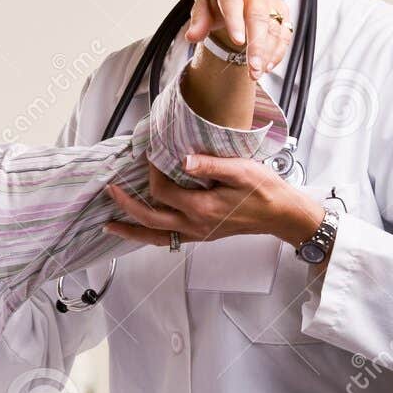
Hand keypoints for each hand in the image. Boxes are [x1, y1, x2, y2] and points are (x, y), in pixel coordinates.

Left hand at [103, 155, 323, 246]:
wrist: (281, 214)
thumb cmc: (265, 190)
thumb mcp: (240, 170)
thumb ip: (210, 165)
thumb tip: (183, 158)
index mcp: (203, 207)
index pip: (163, 190)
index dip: (152, 171)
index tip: (150, 154)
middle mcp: (196, 225)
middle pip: (150, 219)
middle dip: (127, 205)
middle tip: (110, 191)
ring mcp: (197, 233)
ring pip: (155, 237)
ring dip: (131, 230)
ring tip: (110, 225)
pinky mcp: (201, 235)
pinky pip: (168, 239)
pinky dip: (150, 235)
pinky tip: (141, 230)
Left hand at [185, 0, 293, 78]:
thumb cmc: (217, 2)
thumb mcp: (202, 9)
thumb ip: (197, 22)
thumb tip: (191, 36)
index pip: (233, 1)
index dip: (236, 21)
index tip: (238, 42)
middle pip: (259, 16)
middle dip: (257, 44)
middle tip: (253, 67)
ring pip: (274, 27)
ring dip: (267, 53)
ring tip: (256, 73)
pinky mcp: (282, 12)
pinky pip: (284, 34)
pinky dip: (277, 52)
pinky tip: (266, 66)